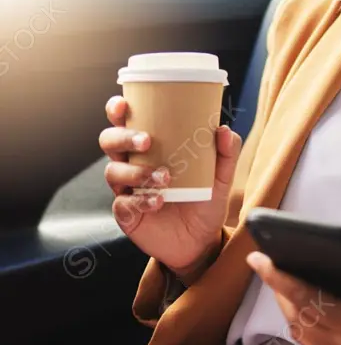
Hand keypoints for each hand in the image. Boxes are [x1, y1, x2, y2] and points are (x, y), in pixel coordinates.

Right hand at [99, 95, 242, 277]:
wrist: (202, 240)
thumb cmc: (205, 200)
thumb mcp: (221, 177)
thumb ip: (226, 153)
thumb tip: (224, 130)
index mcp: (150, 148)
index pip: (125, 122)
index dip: (118, 111)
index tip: (124, 104)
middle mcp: (133, 164)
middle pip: (110, 142)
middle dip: (123, 137)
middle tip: (147, 140)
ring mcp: (126, 189)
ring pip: (113, 172)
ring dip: (136, 172)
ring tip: (163, 178)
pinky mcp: (127, 214)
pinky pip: (122, 204)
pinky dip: (140, 201)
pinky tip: (158, 202)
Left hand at [246, 236, 340, 344]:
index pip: (308, 301)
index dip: (280, 279)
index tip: (258, 258)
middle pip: (299, 319)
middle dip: (279, 290)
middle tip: (266, 262)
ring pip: (305, 335)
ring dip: (290, 308)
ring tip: (282, 280)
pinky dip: (305, 324)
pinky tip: (308, 306)